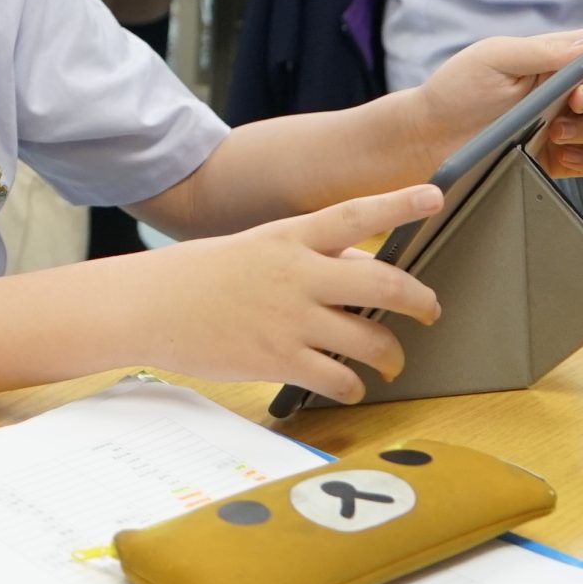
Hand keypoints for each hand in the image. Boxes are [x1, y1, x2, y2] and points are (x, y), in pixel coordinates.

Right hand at [139, 187, 445, 404]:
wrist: (148, 306)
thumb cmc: (198, 275)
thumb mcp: (255, 248)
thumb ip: (307, 255)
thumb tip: (358, 270)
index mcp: (288, 238)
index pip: (355, 214)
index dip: (399, 203)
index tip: (434, 195)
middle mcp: (297, 275)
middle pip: (384, 283)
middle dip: (421, 301)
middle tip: (431, 311)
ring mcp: (290, 320)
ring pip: (372, 340)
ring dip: (393, 356)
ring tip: (392, 362)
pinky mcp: (278, 361)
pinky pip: (339, 380)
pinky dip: (354, 388)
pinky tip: (352, 387)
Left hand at [412, 28, 582, 181]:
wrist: (430, 138)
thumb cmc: (457, 90)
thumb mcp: (494, 58)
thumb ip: (543, 51)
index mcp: (555, 59)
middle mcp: (567, 91)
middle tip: (572, 102)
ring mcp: (568, 127)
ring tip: (556, 134)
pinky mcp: (563, 160)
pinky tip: (564, 156)